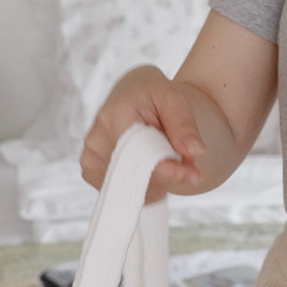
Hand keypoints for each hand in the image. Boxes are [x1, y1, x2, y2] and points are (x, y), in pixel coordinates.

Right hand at [79, 65, 208, 202]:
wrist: (131, 95)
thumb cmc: (153, 96)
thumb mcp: (173, 98)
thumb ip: (184, 124)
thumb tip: (196, 153)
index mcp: (114, 117)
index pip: (141, 155)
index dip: (170, 170)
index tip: (196, 176)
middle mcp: (96, 140)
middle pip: (137, 177)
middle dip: (167, 176)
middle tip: (186, 164)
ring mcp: (90, 159)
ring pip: (132, 189)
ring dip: (158, 183)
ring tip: (164, 158)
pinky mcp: (91, 172)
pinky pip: (125, 192)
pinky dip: (145, 187)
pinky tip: (150, 167)